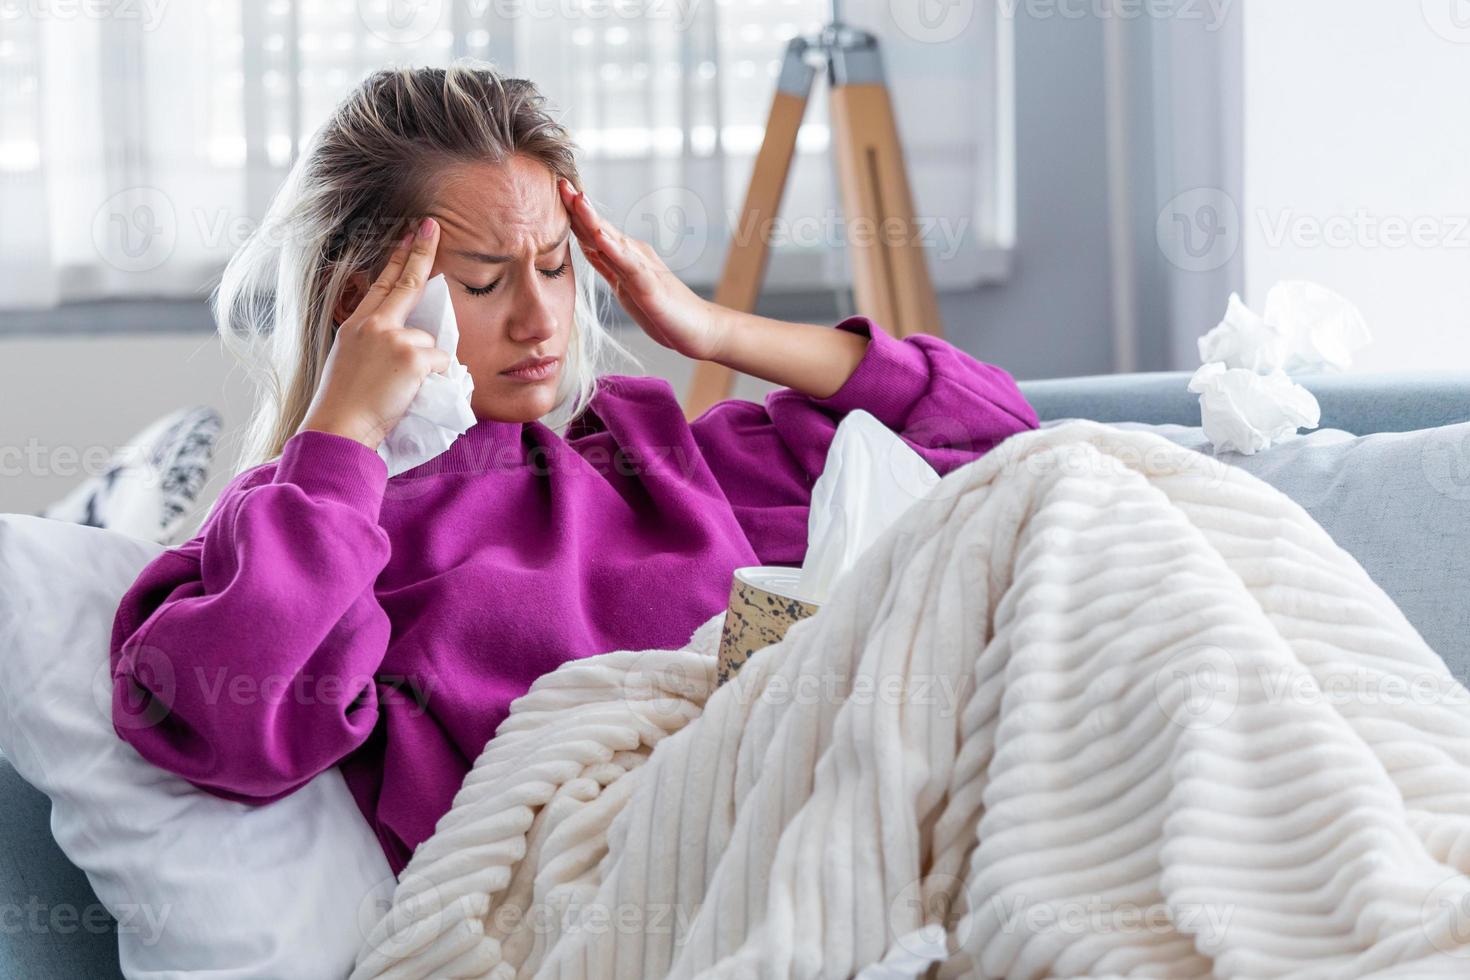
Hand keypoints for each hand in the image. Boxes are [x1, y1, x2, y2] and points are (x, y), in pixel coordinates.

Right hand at [298, 218, 451, 450]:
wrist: (339, 426)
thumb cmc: (346, 403)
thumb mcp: (353, 361)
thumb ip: (379, 342)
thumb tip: (413, 336)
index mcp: (357, 325)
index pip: (381, 284)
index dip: (397, 260)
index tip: (408, 237)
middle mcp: (373, 324)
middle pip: (406, 283)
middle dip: (421, 252)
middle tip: (431, 226)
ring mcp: (393, 338)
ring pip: (431, 343)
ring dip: (425, 366)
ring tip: (398, 388)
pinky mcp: (413, 356)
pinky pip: (441, 363)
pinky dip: (433, 379)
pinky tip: (409, 391)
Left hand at [558, 178, 728, 361]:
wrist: (700, 329)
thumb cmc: (664, 310)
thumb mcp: (626, 286)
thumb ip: (607, 265)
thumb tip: (586, 246)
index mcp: (625, 257)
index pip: (594, 231)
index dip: (574, 212)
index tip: (555, 191)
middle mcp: (634, 255)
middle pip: (600, 228)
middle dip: (579, 207)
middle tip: (560, 182)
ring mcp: (643, 268)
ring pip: (613, 239)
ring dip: (594, 219)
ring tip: (578, 199)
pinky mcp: (650, 285)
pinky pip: (629, 265)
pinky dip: (614, 249)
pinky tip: (601, 236)